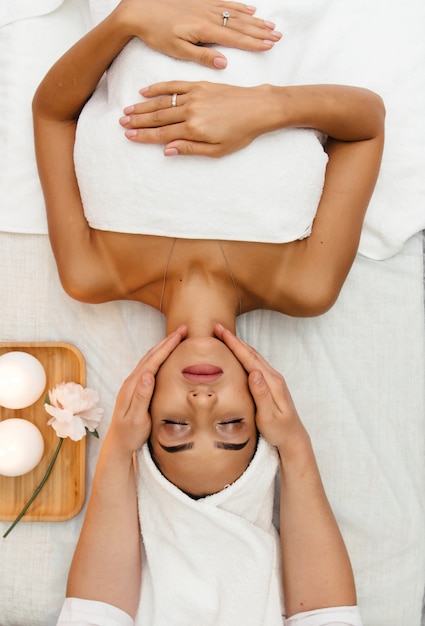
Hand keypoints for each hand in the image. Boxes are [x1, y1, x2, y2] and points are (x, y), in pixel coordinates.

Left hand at [105, 326, 186, 454]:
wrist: (118, 444)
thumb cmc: (129, 434)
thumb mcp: (136, 418)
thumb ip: (141, 396)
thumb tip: (147, 374)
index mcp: (133, 386)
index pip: (153, 361)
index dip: (167, 346)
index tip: (180, 334)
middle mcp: (132, 381)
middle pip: (151, 355)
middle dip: (167, 341)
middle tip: (183, 329)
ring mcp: (133, 384)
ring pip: (150, 359)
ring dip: (163, 347)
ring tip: (177, 338)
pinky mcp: (136, 388)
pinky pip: (150, 367)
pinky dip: (159, 357)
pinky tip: (166, 357)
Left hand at [118, 0, 280, 68]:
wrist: (140, 9)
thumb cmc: (157, 33)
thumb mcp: (177, 50)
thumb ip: (201, 56)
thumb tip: (223, 63)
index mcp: (205, 31)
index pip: (236, 38)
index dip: (254, 43)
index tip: (270, 46)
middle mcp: (209, 16)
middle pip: (241, 25)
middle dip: (260, 31)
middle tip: (278, 36)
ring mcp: (206, 6)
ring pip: (236, 13)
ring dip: (254, 20)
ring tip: (270, 25)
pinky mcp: (201, 1)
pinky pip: (226, 3)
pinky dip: (240, 7)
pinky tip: (249, 10)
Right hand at [120, 81, 274, 156]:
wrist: (258, 108)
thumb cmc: (241, 133)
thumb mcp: (217, 150)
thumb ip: (190, 149)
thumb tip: (167, 150)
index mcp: (194, 129)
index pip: (162, 133)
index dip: (144, 136)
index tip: (129, 137)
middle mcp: (190, 111)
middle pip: (158, 117)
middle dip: (138, 121)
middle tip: (122, 124)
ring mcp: (194, 96)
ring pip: (162, 102)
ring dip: (143, 107)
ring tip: (128, 111)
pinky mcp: (199, 85)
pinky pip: (174, 86)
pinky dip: (159, 88)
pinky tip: (145, 92)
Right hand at [214, 324, 308, 455]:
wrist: (293, 438)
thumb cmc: (279, 430)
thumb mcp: (269, 416)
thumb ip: (262, 395)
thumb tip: (254, 373)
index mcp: (272, 382)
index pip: (250, 359)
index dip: (234, 344)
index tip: (221, 331)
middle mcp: (273, 377)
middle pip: (251, 353)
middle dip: (234, 339)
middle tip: (218, 327)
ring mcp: (273, 379)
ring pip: (253, 356)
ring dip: (239, 345)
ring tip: (224, 336)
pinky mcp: (270, 383)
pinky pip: (255, 363)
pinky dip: (244, 354)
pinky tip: (237, 353)